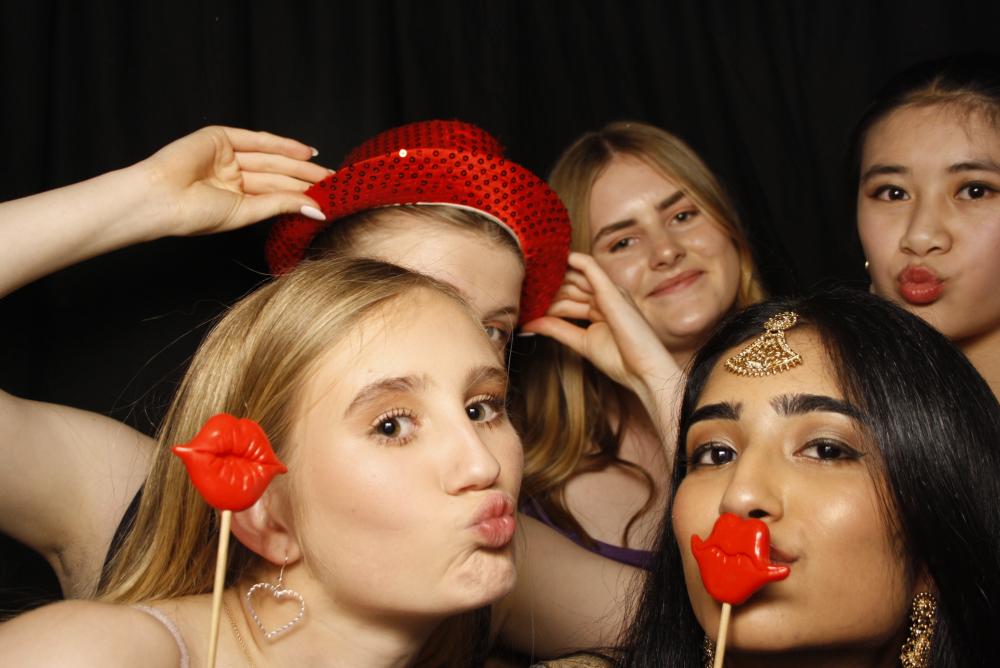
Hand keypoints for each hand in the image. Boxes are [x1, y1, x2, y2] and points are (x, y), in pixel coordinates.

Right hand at [139, 126, 329, 237]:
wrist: (161, 199)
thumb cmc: (194, 215)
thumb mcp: (246, 212)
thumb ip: (279, 204)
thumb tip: (316, 208)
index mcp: (236, 197)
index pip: (276, 193)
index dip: (303, 195)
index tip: (330, 199)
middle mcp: (233, 175)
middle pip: (279, 174)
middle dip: (308, 178)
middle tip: (337, 183)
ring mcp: (227, 155)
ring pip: (272, 158)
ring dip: (300, 164)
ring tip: (327, 171)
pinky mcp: (220, 137)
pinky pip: (258, 140)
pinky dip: (282, 144)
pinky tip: (306, 152)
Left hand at [523, 252, 681, 398]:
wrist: (644, 371)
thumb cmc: (621, 360)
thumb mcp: (581, 342)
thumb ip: (557, 328)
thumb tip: (532, 322)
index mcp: (600, 310)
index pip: (568, 298)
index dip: (547, 298)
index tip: (526, 300)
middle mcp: (605, 297)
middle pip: (569, 286)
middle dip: (546, 287)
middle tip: (522, 286)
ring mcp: (609, 292)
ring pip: (575, 276)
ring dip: (553, 275)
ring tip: (530, 273)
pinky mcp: (611, 290)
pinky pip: (590, 267)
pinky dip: (574, 260)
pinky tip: (557, 258)